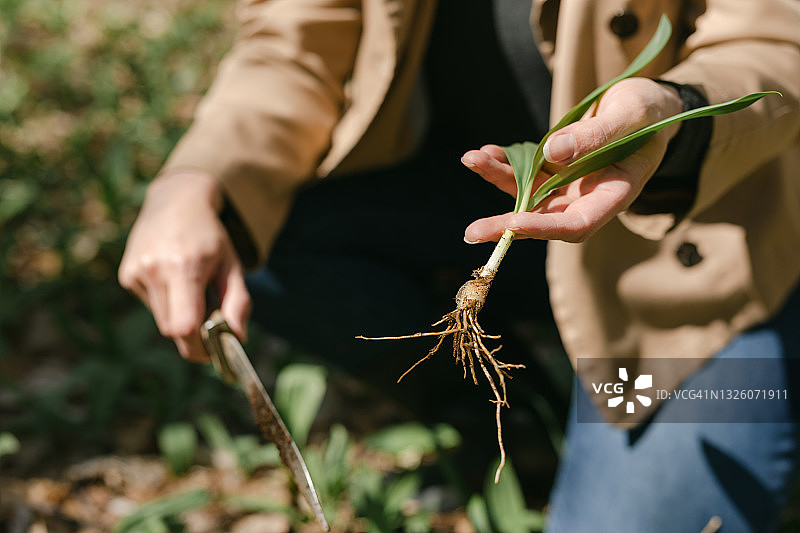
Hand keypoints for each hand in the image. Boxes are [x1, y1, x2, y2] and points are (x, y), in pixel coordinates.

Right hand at [118, 171, 251, 361]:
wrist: (176, 201)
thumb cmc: (211, 236)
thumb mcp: (233, 265)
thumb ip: (238, 302)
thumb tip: (238, 339)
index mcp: (184, 267)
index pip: (184, 327)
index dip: (199, 348)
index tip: (215, 352)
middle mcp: (153, 270)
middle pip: (172, 330)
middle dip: (193, 336)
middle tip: (212, 326)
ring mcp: (135, 272)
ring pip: (161, 320)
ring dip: (180, 316)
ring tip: (192, 289)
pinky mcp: (126, 275)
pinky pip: (152, 305)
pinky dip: (167, 302)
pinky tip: (174, 278)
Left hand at [461, 77, 683, 242]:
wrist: (648, 104)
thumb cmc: (649, 110)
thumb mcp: (630, 114)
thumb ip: (596, 134)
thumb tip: (553, 153)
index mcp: (615, 194)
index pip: (577, 223)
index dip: (544, 227)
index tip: (513, 223)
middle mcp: (588, 197)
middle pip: (545, 220)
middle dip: (506, 225)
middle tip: (472, 232)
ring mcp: (570, 185)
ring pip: (528, 194)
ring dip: (498, 179)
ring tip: (471, 160)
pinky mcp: (556, 169)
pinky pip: (525, 173)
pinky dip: (503, 164)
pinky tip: (485, 153)